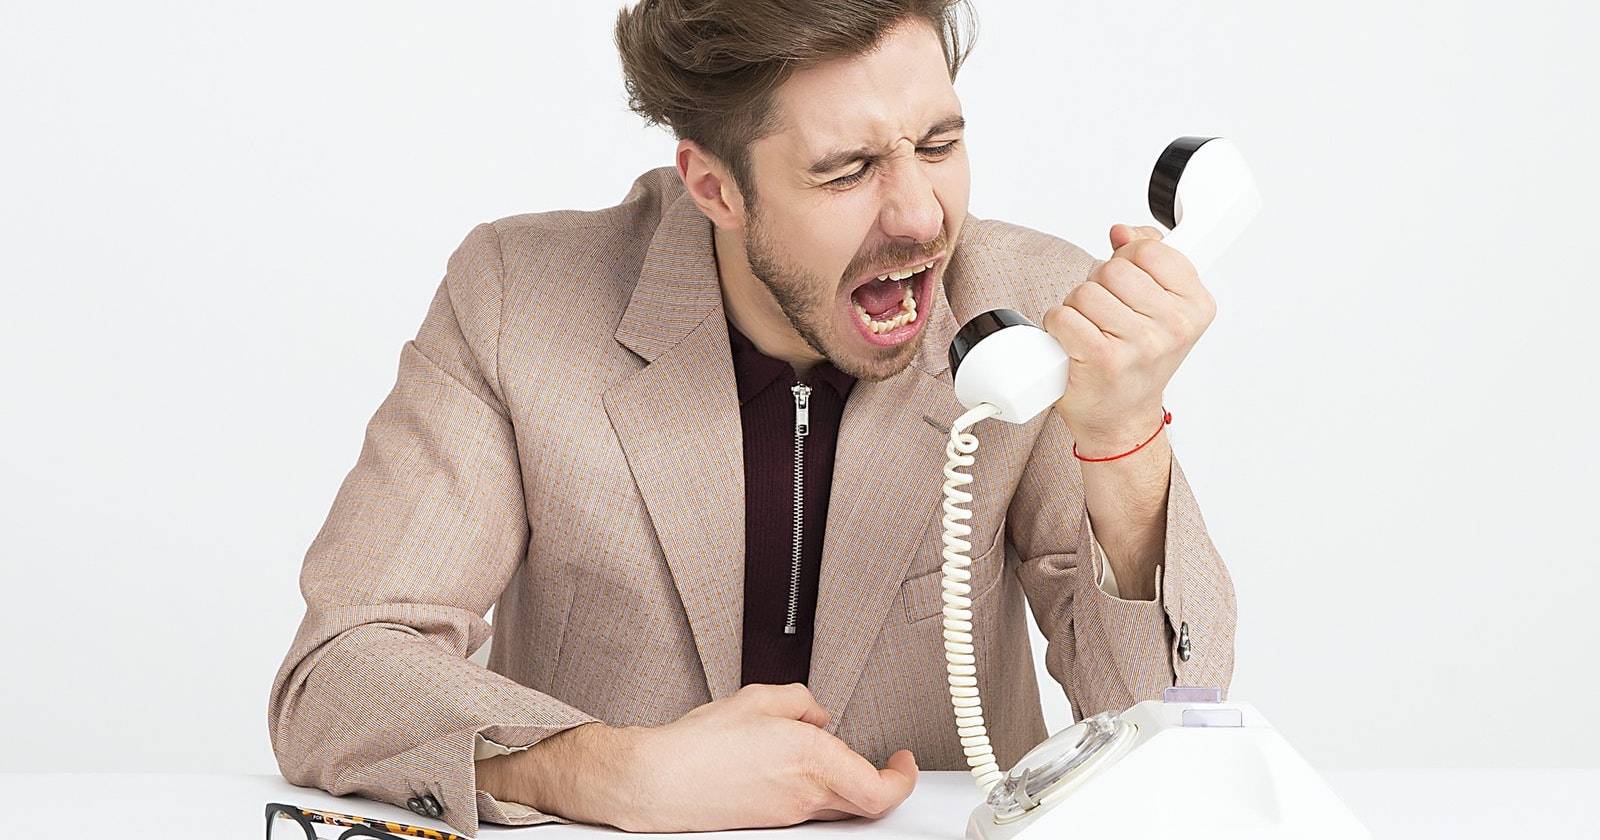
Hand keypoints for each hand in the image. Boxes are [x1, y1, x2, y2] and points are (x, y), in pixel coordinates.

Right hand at [482, 683, 917, 830]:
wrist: (659, 780)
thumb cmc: (699, 745)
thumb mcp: (758, 698)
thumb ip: (801, 701)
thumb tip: (816, 713)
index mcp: (813, 759)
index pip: (881, 788)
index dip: (903, 779)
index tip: (904, 761)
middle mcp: (806, 794)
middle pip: (865, 802)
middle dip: (878, 780)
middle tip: (884, 763)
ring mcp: (789, 813)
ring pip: (837, 804)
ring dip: (844, 781)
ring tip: (826, 754)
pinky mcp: (770, 821)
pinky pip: (809, 806)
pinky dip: (813, 787)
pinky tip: (791, 766)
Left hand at [1041, 223, 1215, 448]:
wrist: (1121, 417)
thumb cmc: (1138, 360)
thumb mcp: (1160, 306)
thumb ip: (1148, 258)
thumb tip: (1122, 231)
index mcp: (1196, 306)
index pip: (1149, 249)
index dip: (1127, 260)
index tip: (1130, 283)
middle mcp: (1174, 326)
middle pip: (1113, 270)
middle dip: (1098, 286)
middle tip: (1106, 315)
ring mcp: (1140, 345)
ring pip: (1084, 292)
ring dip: (1076, 308)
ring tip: (1091, 331)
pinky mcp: (1103, 360)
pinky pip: (1063, 316)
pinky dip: (1058, 326)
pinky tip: (1073, 343)